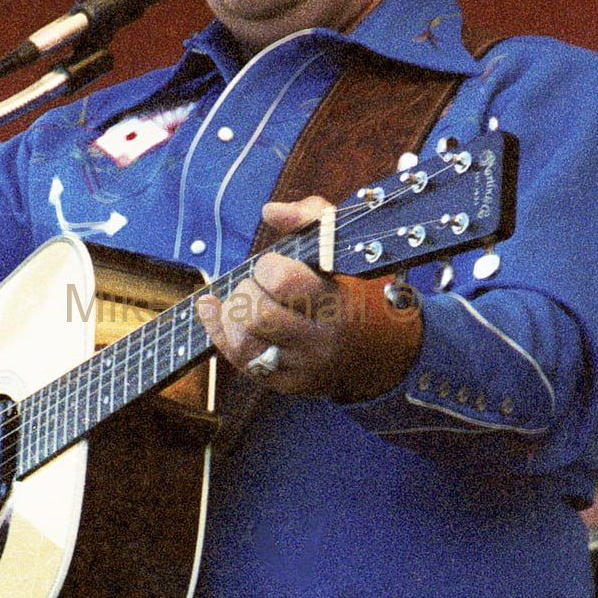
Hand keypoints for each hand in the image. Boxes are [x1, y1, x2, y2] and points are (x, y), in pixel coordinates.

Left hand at [196, 196, 422, 401]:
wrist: (381, 352)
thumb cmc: (354, 289)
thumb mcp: (341, 248)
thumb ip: (308, 218)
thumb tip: (269, 212)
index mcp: (339, 303)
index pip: (284, 281)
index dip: (268, 267)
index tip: (274, 267)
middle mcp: (321, 341)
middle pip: (258, 315)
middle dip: (246, 291)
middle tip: (257, 285)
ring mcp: (303, 368)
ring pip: (243, 344)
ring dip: (231, 315)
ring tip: (244, 302)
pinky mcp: (288, 385)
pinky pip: (239, 362)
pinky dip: (219, 332)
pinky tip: (215, 310)